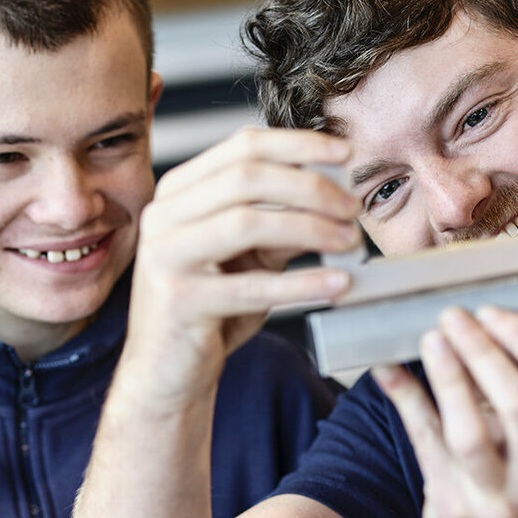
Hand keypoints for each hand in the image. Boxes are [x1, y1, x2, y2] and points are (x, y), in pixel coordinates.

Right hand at [120, 127, 360, 409]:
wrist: (167, 373)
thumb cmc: (208, 312)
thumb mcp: (249, 257)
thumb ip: (281, 223)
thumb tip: (336, 196)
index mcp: (178, 192)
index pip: (242, 146)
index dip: (299, 144)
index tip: (346, 154)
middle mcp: (163, 216)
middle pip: (246, 176)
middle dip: (311, 187)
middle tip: (353, 207)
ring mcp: (164, 256)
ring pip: (247, 223)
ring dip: (310, 228)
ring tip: (349, 242)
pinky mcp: (177, 299)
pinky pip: (249, 286)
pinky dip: (301, 283)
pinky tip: (336, 283)